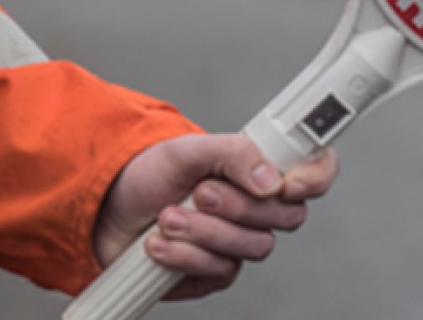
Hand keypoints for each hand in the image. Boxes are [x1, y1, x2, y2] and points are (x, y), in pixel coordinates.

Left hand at [93, 133, 338, 299]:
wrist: (106, 208)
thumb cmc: (150, 173)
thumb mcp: (189, 149)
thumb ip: (234, 154)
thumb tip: (271, 179)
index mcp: (261, 170)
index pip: (316, 172)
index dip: (315, 178)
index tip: (288, 184)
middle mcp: (258, 209)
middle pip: (286, 218)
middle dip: (238, 206)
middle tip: (200, 192)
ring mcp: (239, 243)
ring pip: (252, 248)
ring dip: (204, 231)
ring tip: (168, 217)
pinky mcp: (215, 273)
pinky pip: (219, 271)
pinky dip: (185, 256)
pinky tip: (159, 243)